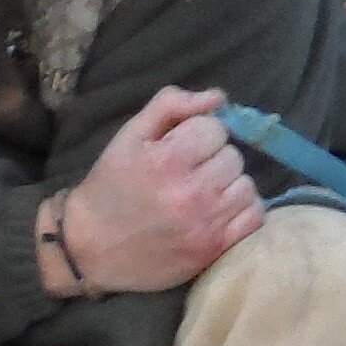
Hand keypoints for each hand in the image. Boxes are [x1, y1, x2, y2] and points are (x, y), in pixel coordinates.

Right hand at [46, 83, 262, 297]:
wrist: (90, 246)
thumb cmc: (111, 186)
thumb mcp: (129, 136)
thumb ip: (170, 105)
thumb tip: (218, 97)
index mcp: (168, 160)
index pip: (215, 128)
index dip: (198, 134)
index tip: (179, 147)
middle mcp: (191, 192)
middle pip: (233, 156)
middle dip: (213, 159)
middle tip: (189, 172)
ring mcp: (206, 223)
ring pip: (246, 185)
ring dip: (229, 184)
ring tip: (203, 192)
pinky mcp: (214, 248)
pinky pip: (255, 216)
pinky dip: (242, 209)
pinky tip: (218, 210)